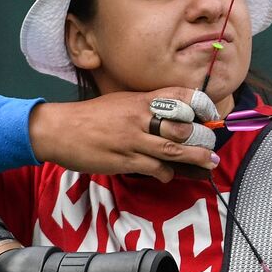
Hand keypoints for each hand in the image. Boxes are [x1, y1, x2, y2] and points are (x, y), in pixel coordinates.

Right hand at [28, 88, 219, 183]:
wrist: (59, 130)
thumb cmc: (90, 117)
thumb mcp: (121, 103)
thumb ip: (146, 107)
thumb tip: (173, 117)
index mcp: (140, 100)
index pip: (180, 96)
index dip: (201, 105)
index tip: (211, 114)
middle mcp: (140, 117)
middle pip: (183, 126)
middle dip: (202, 137)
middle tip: (212, 144)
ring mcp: (133, 140)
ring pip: (174, 149)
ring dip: (196, 157)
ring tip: (210, 162)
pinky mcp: (124, 160)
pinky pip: (155, 168)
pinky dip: (166, 174)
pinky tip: (167, 175)